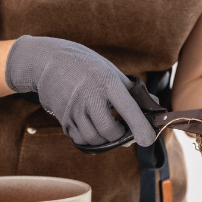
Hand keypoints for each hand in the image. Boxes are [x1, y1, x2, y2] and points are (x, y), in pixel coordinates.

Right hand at [5, 36, 157, 146]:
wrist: (48, 61)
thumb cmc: (85, 65)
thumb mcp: (110, 70)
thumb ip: (131, 90)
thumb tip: (154, 104)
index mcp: (106, 81)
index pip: (127, 108)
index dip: (139, 126)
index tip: (147, 140)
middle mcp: (89, 96)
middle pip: (109, 130)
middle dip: (120, 136)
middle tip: (125, 132)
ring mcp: (74, 108)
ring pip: (94, 138)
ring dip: (105, 140)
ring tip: (110, 130)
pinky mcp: (63, 117)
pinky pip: (80, 138)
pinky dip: (91, 139)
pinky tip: (94, 129)